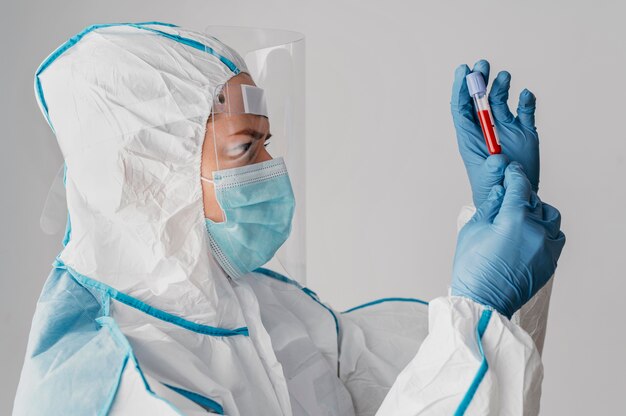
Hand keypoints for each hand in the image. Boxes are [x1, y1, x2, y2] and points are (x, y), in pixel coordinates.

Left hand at [451, 60, 539, 206]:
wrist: (512, 197)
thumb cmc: (491, 190)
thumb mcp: (488, 180)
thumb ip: (490, 170)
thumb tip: (498, 159)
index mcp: (470, 137)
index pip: (461, 108)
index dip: (460, 88)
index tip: (463, 70)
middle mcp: (486, 129)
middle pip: (479, 101)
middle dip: (479, 82)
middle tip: (482, 64)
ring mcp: (505, 129)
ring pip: (500, 102)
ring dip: (500, 87)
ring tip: (503, 75)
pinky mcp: (524, 133)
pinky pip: (525, 112)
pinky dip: (525, 102)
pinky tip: (525, 95)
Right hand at [451, 163, 564, 318]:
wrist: (483, 301)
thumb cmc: (473, 268)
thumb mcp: (473, 230)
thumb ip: (489, 206)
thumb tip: (499, 192)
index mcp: (514, 219)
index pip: (519, 186)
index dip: (514, 175)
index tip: (511, 170)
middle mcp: (536, 230)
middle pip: (535, 201)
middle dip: (522, 196)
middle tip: (507, 199)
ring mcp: (546, 247)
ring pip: (550, 218)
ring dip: (537, 213)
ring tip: (520, 219)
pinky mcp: (550, 262)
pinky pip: (554, 238)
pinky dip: (544, 232)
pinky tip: (528, 236)